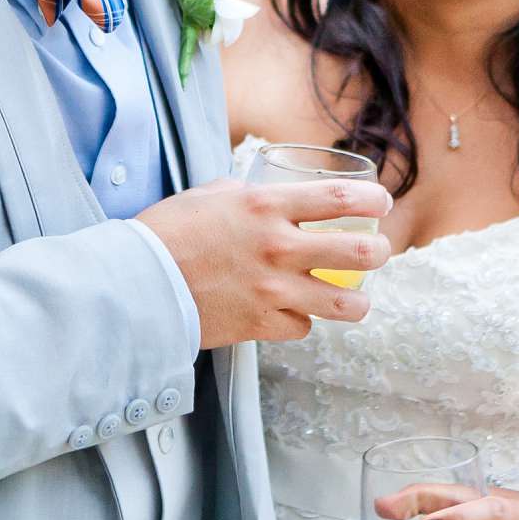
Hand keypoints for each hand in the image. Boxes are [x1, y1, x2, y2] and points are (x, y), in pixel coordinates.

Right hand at [137, 178, 391, 350]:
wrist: (137, 283)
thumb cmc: (167, 232)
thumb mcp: (209, 195)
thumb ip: (244, 194)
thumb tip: (259, 192)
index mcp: (266, 206)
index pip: (339, 199)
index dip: (372, 201)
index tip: (382, 204)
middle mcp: (278, 247)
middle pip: (359, 253)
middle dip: (380, 252)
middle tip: (379, 251)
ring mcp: (272, 291)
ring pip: (343, 305)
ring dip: (357, 302)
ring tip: (356, 301)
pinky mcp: (260, 325)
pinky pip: (301, 327)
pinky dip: (301, 322)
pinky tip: (293, 314)